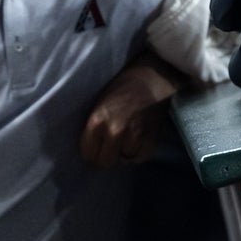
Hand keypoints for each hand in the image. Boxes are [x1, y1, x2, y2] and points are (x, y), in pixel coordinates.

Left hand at [80, 53, 184, 167]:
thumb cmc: (121, 88)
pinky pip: (140, 157)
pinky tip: (137, 140)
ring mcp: (134, 136)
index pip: (88, 154)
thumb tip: (92, 149)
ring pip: (123, 160)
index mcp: (97, 121)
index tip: (95, 149)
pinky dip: (138, 152)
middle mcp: (114, 131)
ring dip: (124, 152)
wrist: (152, 78)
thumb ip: (94, 127)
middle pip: (105, 162)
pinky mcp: (151, 139)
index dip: (91, 153)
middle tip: (110, 147)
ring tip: (126, 138)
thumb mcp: (99, 105)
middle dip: (106, 156)